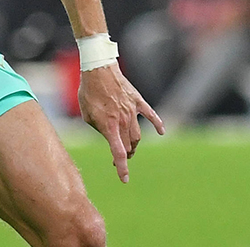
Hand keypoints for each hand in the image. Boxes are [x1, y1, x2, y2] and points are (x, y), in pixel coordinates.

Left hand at [78, 63, 163, 183]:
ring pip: (138, 134)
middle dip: (125, 155)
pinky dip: (157, 124)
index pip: (118, 153)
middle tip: (120, 158)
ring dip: (134, 144)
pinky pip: (151, 115)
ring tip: (130, 147)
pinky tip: (161, 132)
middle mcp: (123, 121)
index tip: (125, 179)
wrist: (98, 70)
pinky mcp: (138, 101)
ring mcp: (132, 111)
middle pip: (129, 145)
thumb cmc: (88, 92)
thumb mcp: (87, 115)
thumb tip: (109, 134)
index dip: (121, 168)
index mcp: (109, 126)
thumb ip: (99, 128)